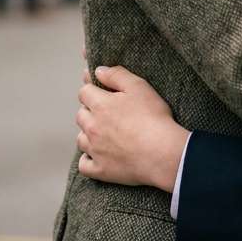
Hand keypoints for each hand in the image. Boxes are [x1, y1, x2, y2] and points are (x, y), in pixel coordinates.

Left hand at [76, 65, 188, 192]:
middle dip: (90, 110)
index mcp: (101, 105)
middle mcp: (92, 127)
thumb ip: (117, 75)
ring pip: (80, 139)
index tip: (100, 89)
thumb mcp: (139, 86)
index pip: (84, 92)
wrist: (161, 152)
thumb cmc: (153, 117)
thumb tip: (98, 70)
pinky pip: (84, 165)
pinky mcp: (100, 169)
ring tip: (104, 133)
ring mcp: (94, 150)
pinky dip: (88, 159)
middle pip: (80, 115)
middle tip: (107, 111)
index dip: (92, 88)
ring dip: (88, 134)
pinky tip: (98, 155)